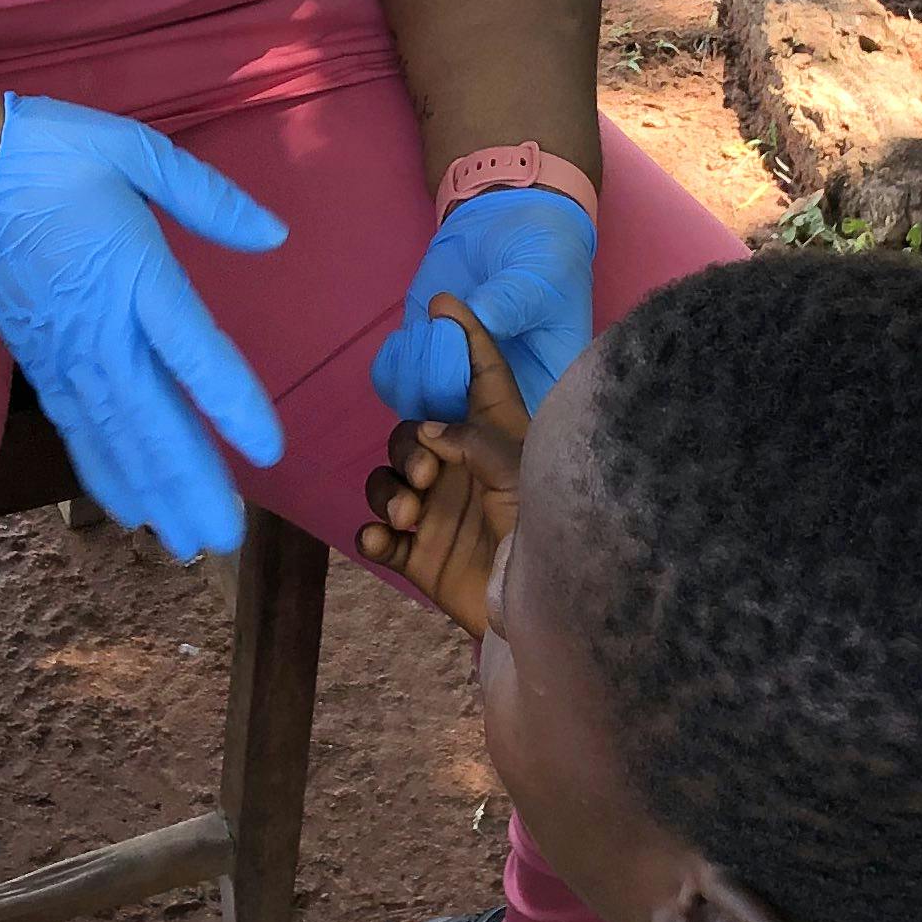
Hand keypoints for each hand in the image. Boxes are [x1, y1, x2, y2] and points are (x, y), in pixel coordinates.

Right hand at [0, 97, 284, 559]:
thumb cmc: (56, 156)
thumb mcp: (138, 152)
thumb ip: (208, 198)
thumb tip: (275, 234)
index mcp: (135, 273)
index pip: (192, 351)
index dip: (230, 404)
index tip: (266, 451)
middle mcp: (101, 329)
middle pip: (152, 418)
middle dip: (189, 482)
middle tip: (223, 538)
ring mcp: (66, 354)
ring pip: (113, 437)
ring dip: (151, 492)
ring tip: (184, 543)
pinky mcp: (41, 363)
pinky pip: (77, 429)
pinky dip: (103, 472)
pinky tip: (127, 506)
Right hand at [358, 299, 525, 637]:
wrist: (545, 618)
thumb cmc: (549, 536)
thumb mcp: (522, 478)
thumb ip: (477, 443)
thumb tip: (429, 433)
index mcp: (496, 441)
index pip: (481, 378)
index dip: (465, 339)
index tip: (443, 303)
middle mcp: (461, 470)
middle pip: (412, 432)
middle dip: (407, 446)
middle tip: (425, 477)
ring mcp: (436, 513)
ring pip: (387, 481)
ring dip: (387, 492)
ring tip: (407, 517)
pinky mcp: (418, 557)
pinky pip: (376, 535)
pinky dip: (372, 534)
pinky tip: (384, 542)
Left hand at [372, 183, 594, 420]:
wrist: (505, 219)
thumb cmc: (544, 251)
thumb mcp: (541, 272)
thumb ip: (513, 300)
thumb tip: (481, 322)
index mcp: (545, 382)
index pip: (527, 435)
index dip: (500, 447)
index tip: (477, 424)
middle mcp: (501, 393)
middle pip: (471, 437)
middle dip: (446, 430)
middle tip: (438, 379)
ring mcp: (459, 377)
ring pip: (429, 412)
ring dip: (417, 388)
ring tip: (427, 336)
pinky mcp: (427, 354)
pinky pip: (402, 380)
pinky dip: (396, 367)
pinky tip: (408, 337)